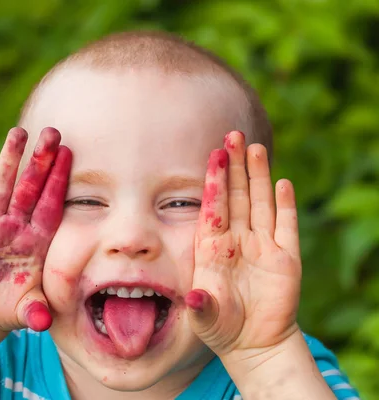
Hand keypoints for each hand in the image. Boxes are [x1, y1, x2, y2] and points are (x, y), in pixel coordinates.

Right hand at [0, 127, 71, 337]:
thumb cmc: (11, 305)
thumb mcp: (25, 311)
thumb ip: (34, 312)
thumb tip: (42, 324)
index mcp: (35, 241)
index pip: (49, 205)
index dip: (58, 181)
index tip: (68, 153)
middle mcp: (14, 228)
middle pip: (28, 188)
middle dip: (39, 161)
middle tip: (52, 131)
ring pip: (0, 188)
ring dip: (7, 162)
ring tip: (17, 133)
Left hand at [186, 131, 301, 360]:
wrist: (252, 343)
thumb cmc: (221, 326)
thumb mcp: (205, 318)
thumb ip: (201, 306)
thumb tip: (196, 297)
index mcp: (213, 248)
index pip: (213, 208)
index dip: (214, 183)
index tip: (212, 156)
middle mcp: (236, 240)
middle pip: (236, 196)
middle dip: (234, 166)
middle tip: (232, 135)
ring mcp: (262, 246)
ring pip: (260, 203)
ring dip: (258, 176)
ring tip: (254, 148)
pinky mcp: (286, 258)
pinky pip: (286, 226)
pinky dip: (285, 206)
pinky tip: (282, 183)